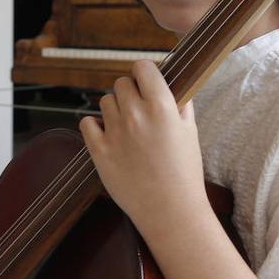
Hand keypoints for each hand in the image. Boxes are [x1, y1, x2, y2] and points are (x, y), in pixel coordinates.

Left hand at [78, 60, 210, 232]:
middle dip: (130, 92)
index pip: (142, 67)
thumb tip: (172, 84)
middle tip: (138, 109)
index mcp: (162, 106)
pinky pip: (87, 123)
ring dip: (114, 109)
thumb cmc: (184, 172)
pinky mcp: (99, 151)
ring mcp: (115, 132)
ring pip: (105, 102)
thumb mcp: (190, 131)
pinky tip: (107, 135)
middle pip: (121, 83)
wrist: (170, 210)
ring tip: (126, 128)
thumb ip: (180, 103)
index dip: (144, 73)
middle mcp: (136, 115)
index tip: (145, 81)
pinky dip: (95, 126)